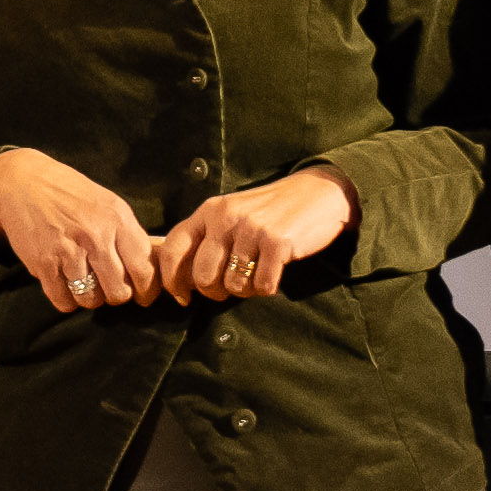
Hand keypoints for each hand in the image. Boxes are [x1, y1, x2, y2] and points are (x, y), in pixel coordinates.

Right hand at [0, 146, 157, 313]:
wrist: (22, 182)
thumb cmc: (70, 195)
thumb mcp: (108, 204)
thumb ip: (128, 235)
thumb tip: (149, 270)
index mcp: (117, 219)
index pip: (144, 269)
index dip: (147, 290)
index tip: (143, 296)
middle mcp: (96, 236)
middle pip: (119, 292)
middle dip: (116, 296)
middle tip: (109, 288)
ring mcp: (68, 251)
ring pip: (91, 300)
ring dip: (90, 298)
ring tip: (85, 283)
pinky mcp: (43, 264)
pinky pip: (63, 300)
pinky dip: (66, 299)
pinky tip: (65, 284)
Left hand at [154, 167, 358, 303]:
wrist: (319, 192)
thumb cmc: (270, 212)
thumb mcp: (231, 214)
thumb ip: (207, 239)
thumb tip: (183, 282)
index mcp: (209, 211)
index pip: (173, 249)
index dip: (172, 280)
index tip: (184, 297)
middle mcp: (226, 218)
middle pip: (203, 277)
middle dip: (215, 292)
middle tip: (230, 288)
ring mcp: (252, 229)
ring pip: (233, 285)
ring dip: (245, 290)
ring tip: (256, 276)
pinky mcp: (278, 242)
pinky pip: (262, 286)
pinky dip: (267, 289)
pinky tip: (273, 274)